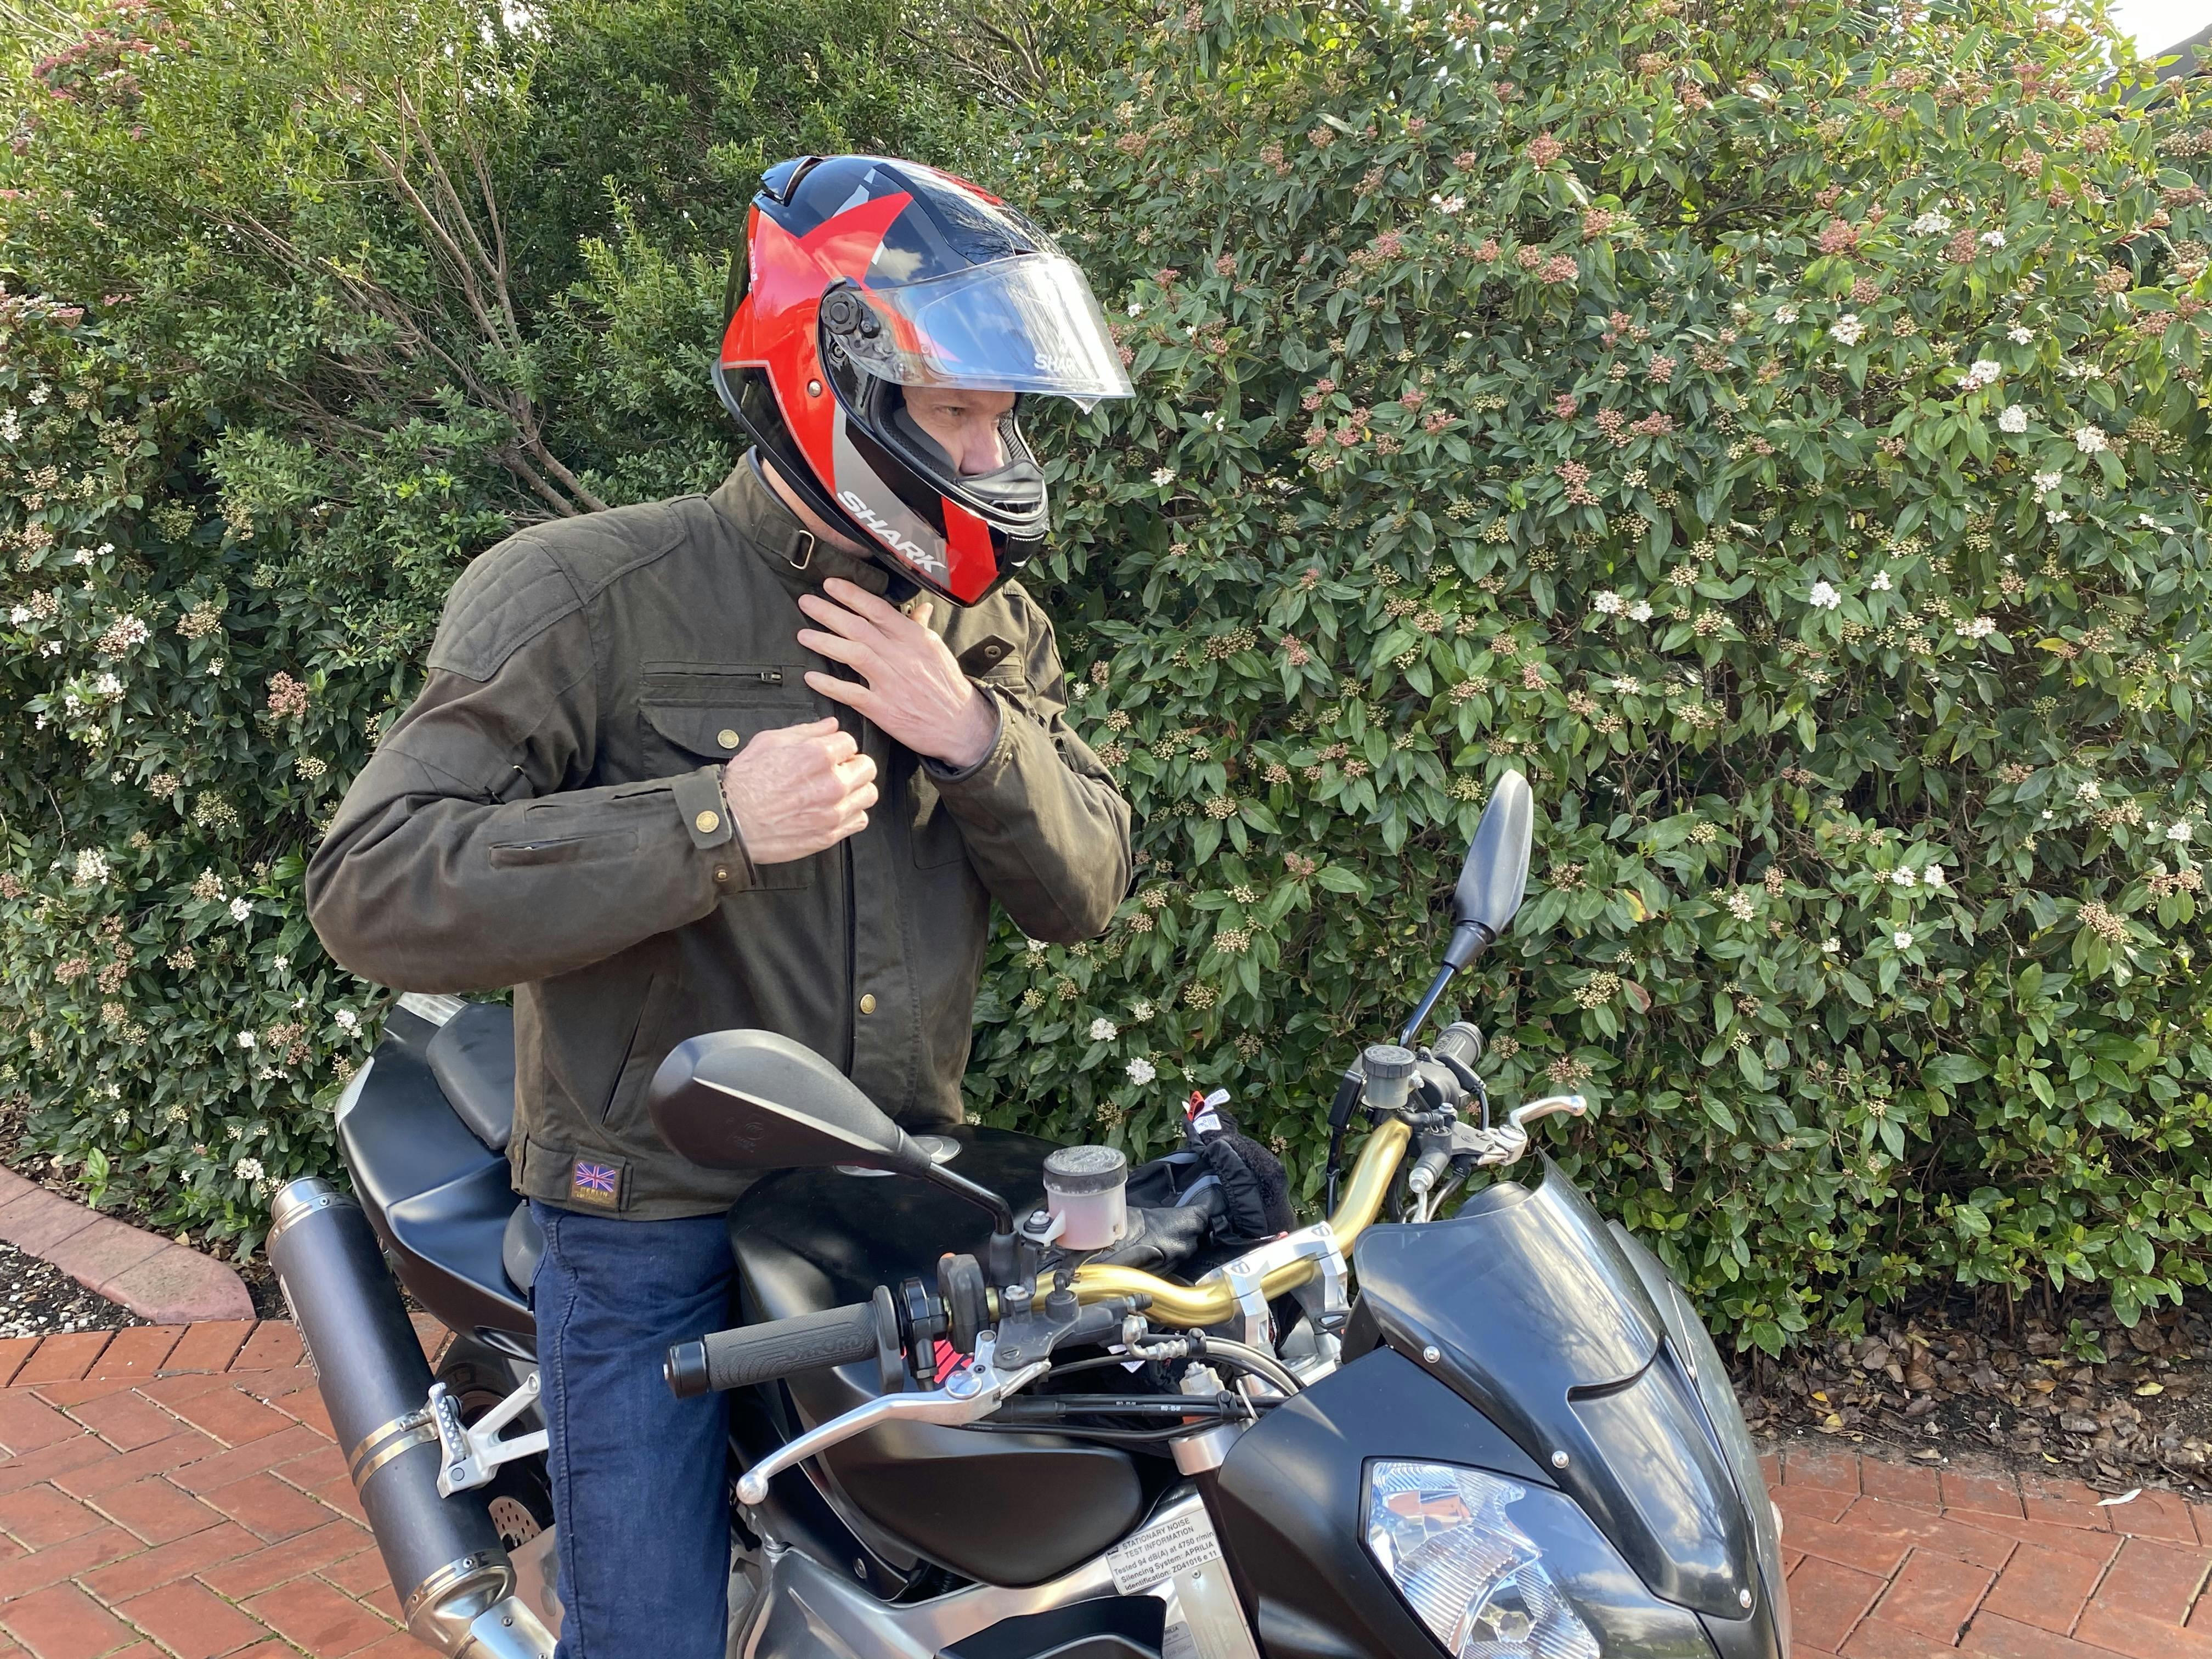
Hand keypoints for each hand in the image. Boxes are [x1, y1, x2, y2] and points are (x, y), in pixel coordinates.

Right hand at [720, 717, 876, 864]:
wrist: (731, 821)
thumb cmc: (745, 783)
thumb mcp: (769, 742)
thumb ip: (806, 731)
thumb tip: (830, 725)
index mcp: (818, 755)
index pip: (851, 743)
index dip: (839, 747)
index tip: (831, 753)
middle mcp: (831, 783)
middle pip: (867, 767)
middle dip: (854, 765)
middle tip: (838, 770)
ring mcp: (833, 811)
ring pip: (868, 794)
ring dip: (857, 789)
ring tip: (839, 791)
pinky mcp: (829, 834)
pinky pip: (859, 820)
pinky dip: (852, 814)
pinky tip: (835, 809)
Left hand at [796, 578, 997, 768]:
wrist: (962, 726)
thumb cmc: (948, 687)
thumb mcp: (938, 651)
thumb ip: (922, 628)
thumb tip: (920, 608)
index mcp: (915, 638)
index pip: (878, 610)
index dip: (852, 595)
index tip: (831, 585)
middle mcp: (902, 656)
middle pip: (859, 628)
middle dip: (829, 612)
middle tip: (805, 602)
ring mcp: (892, 683)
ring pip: (854, 655)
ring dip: (825, 643)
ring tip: (803, 635)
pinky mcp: (884, 709)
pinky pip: (852, 693)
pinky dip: (830, 685)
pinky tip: (812, 677)